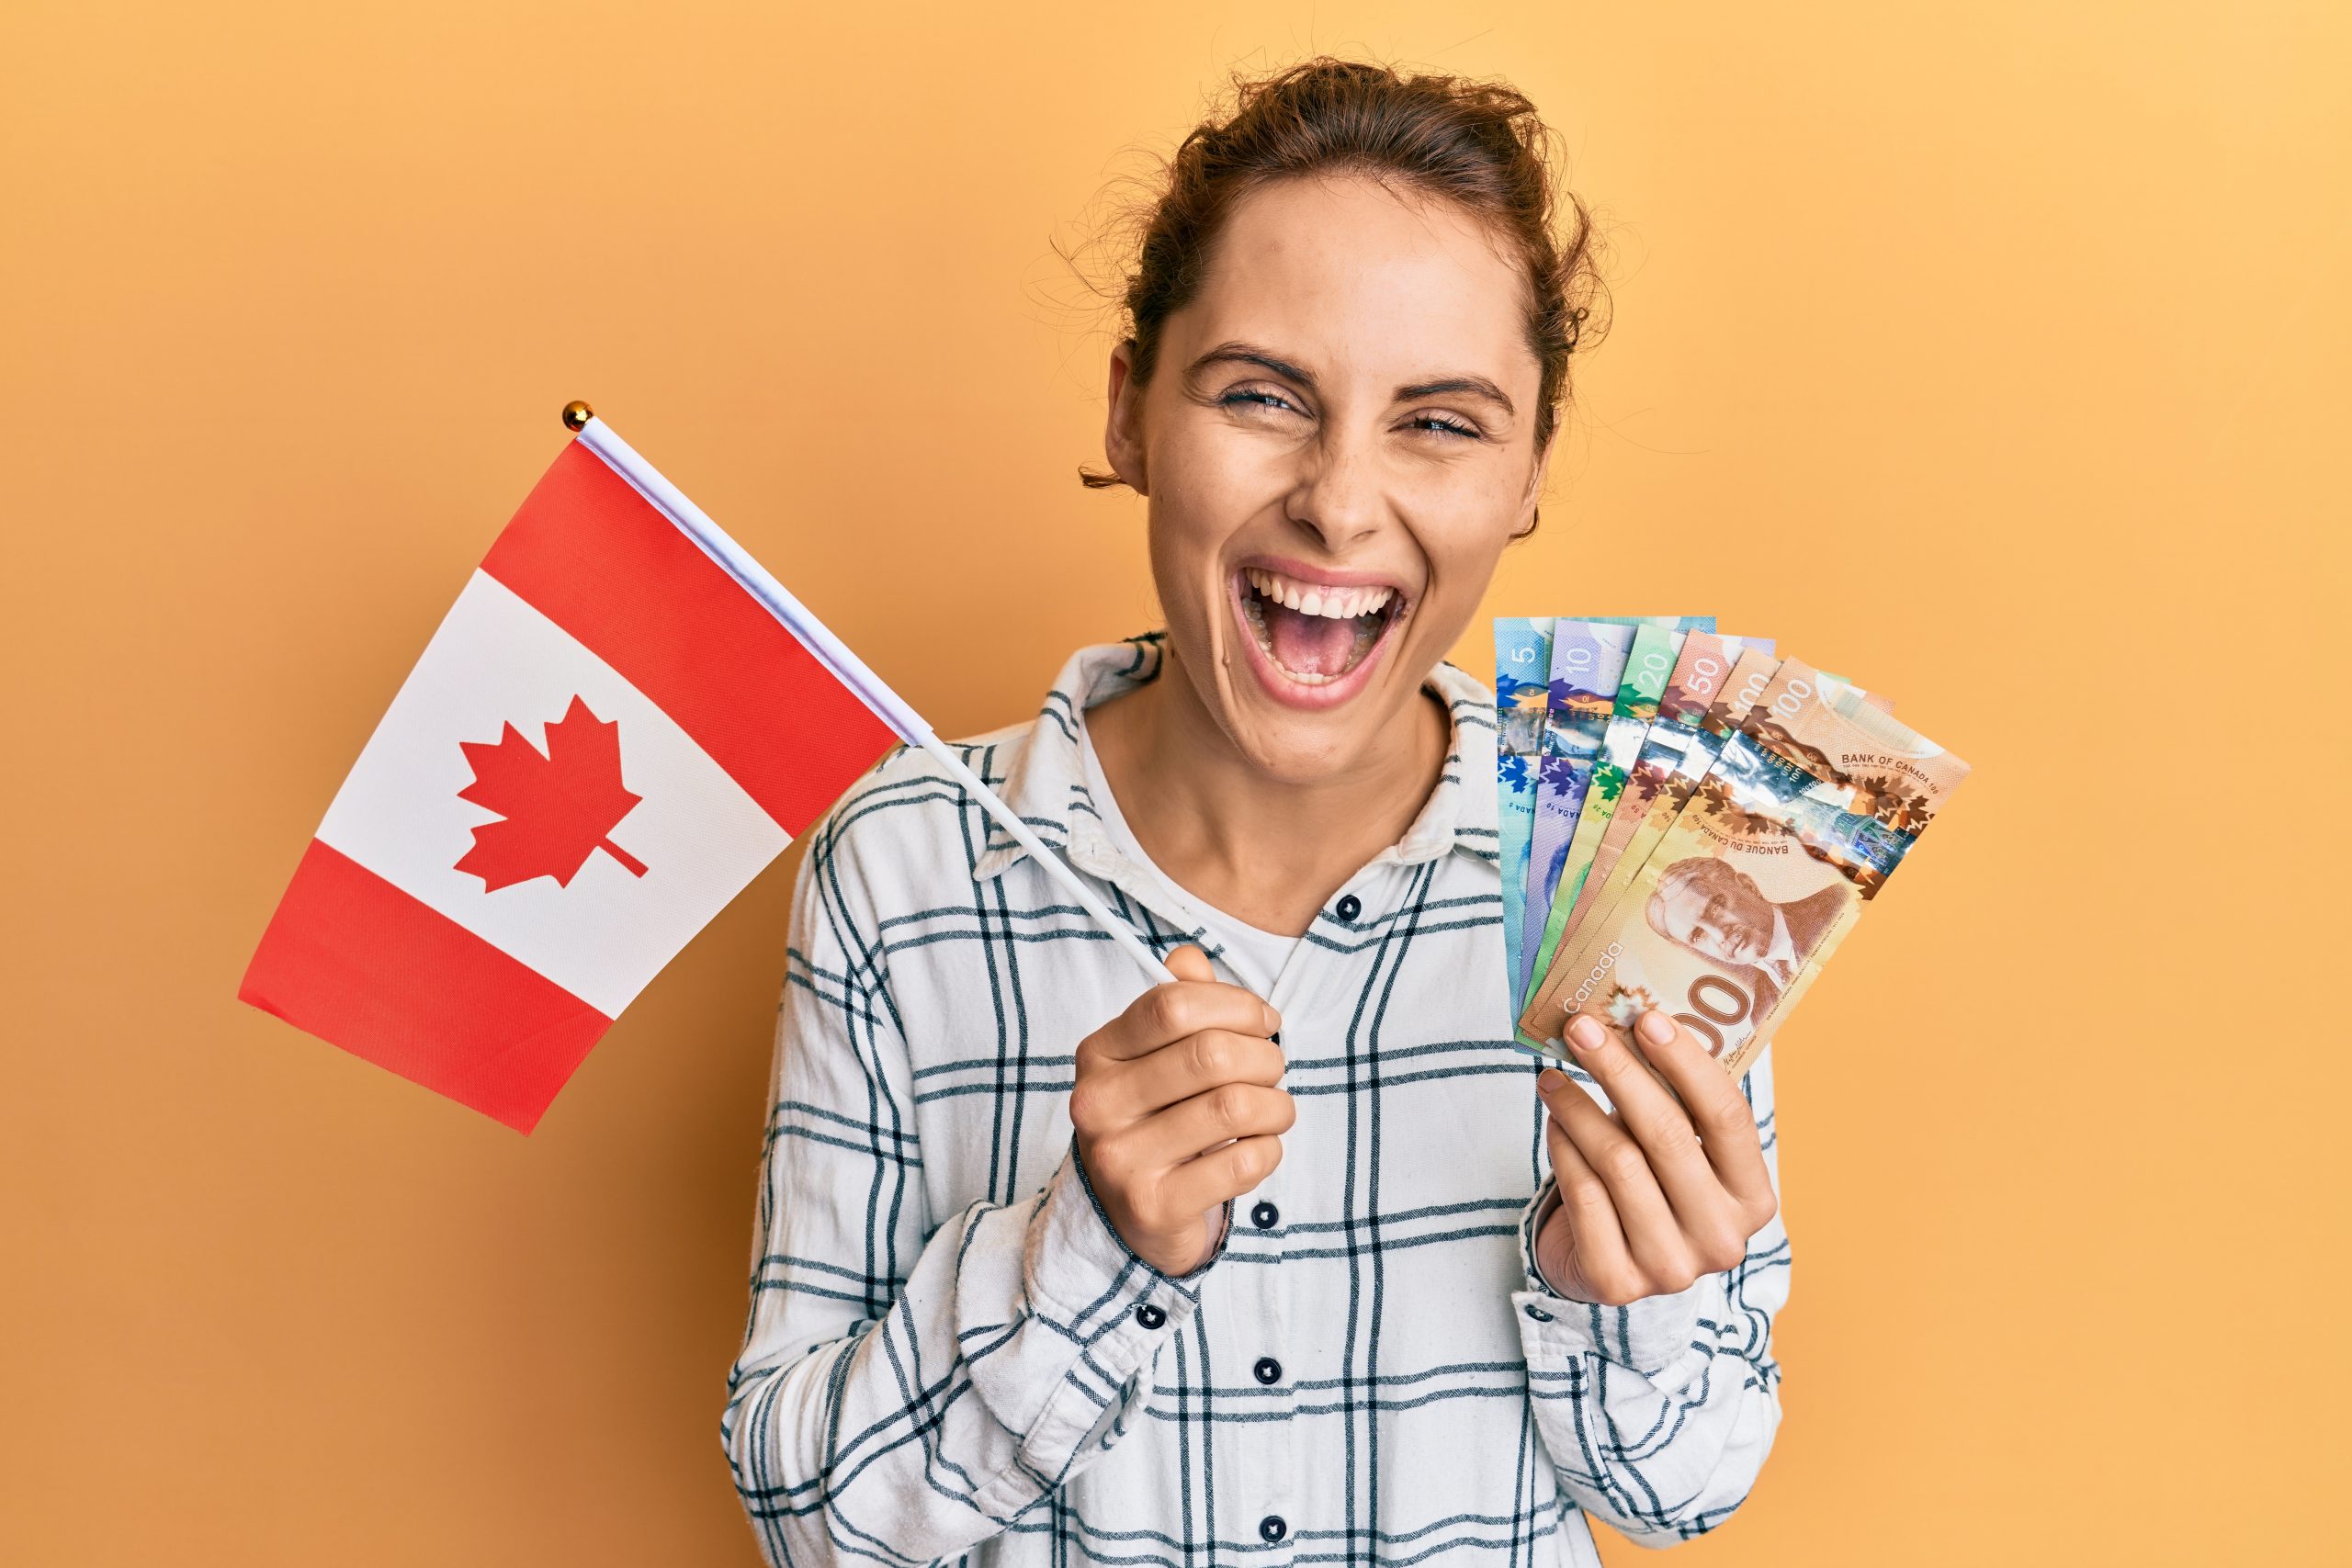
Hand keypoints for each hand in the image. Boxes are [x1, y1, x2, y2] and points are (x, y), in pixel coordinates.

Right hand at [1069, 946, 1291, 1276]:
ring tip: (1275, 1111)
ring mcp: (1121, 1159)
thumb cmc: (1157, 1121)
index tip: (1264, 1022)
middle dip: (1265, 1058)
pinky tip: (1257, 1151)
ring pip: (1235, 1108)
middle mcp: (1099, 1104)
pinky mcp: (1154, 1207)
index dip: (1235, 1005)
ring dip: (1276, 1106)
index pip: (1173, 1005)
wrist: (1130, 1216)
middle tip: (1273, 1072)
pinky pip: (1243, 1163)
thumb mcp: (1158, 1058)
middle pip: (1211, 1054)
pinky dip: (1268, 1151)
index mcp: (1099, 1054)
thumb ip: (1178, 1004)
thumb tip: (1189, 959)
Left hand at [1534, 1010, 1777, 1306]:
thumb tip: (1631, 1021)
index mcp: (1753, 1199)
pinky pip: (1582, 1193)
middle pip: (1666, 1135)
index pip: (1727, 1117)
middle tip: (1581, 1029)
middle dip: (1617, 1071)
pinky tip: (1554, 1123)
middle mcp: (1721, 1239)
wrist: (1615, 1266)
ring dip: (1577, 1108)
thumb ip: (1675, 1100)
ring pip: (1617, 1162)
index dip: (1686, 1063)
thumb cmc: (1655, 1188)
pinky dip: (1563, 1149)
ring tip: (1553, 1078)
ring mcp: (1671, 1268)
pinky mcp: (1615, 1281)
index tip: (1646, 1019)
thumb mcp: (1683, 1150)